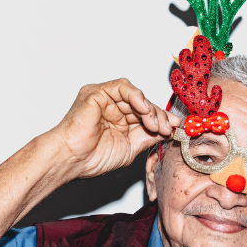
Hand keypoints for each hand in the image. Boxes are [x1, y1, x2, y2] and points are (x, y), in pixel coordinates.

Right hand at [53, 78, 180, 178]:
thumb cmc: (92, 158)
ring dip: (150, 109)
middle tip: (169, 127)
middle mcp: (112, 108)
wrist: (72, 160)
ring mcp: (104, 99)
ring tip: (155, 124)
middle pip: (143, 104)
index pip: (145, 115)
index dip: (161, 120)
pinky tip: (144, 110)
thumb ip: (148, 137)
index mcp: (118, 121)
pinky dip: (137, 96)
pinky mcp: (97, 92)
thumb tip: (167, 131)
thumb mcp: (130, 148)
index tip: (174, 128)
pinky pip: (122, 87)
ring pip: (135, 96)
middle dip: (159, 115)